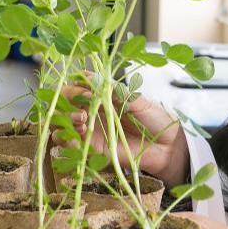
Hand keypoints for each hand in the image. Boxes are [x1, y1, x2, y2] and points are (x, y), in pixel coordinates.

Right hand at [55, 84, 190, 188]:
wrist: (168, 145)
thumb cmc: (155, 118)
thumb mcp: (136, 99)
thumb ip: (115, 91)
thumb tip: (93, 77)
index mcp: (100, 97)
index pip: (75, 88)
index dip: (74, 88)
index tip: (85, 91)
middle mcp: (91, 113)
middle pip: (61, 105)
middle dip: (65, 103)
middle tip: (81, 108)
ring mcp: (90, 132)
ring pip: (60, 125)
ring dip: (64, 121)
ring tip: (81, 122)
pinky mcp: (92, 151)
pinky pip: (70, 146)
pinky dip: (66, 139)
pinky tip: (78, 136)